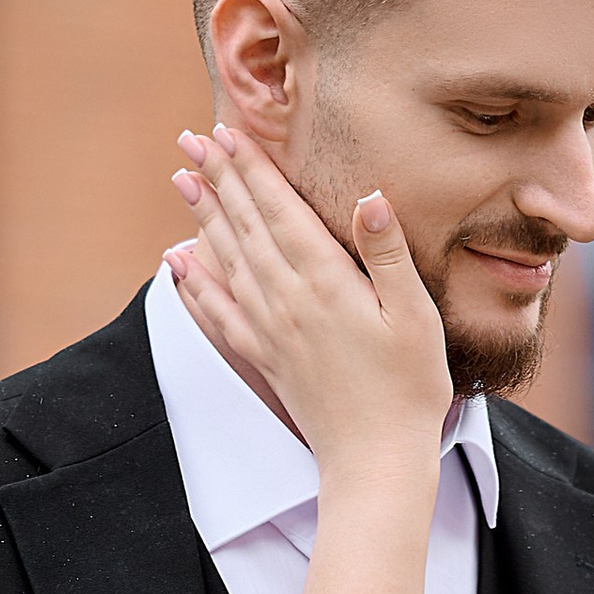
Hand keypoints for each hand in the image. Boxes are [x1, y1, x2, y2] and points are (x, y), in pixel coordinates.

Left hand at [167, 127, 449, 482]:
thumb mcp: (416, 317)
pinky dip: (194, 284)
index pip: (280, 211)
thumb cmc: (409, 388)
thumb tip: (370, 196)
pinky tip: (178, 263)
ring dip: (204, 216)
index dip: (253, 169)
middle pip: (246, 226)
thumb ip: (389, 254)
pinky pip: (219, 314)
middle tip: (192, 139)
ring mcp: (271, 331)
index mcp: (326, 283)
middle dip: (219, 178)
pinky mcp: (266, 358)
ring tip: (182, 179)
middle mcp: (288, 301)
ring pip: (228, 260)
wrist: (376, 460)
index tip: (228, 133)